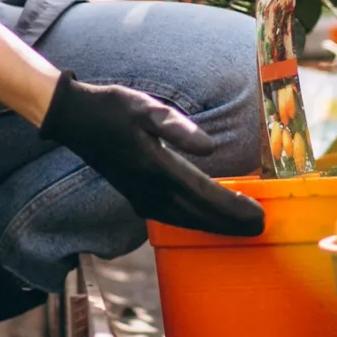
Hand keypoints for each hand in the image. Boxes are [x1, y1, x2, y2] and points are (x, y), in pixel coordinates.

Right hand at [37, 72, 264, 236]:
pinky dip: (194, 223)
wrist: (75, 119)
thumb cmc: (113, 108)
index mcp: (156, 167)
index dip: (233, 208)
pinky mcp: (135, 196)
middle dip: (230, 224)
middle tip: (261, 229)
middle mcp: (149, 189)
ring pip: (185, 221)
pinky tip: (206, 221)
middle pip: (198, 215)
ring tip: (241, 230)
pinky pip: (171, 218)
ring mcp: (140, 196)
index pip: (204, 195)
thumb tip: (209, 148)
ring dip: (214, 227)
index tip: (259, 215)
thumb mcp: (145, 107)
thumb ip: (177, 127)